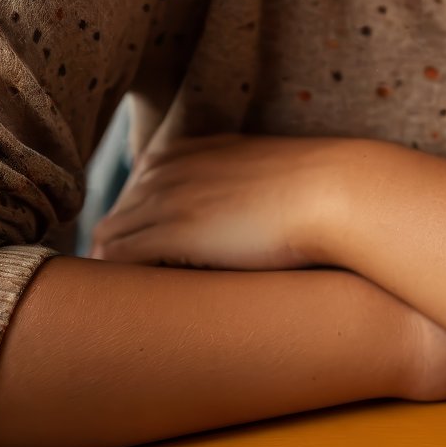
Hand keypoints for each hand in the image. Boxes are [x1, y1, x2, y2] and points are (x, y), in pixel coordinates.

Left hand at [87, 132, 347, 271]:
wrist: (335, 190)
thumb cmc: (316, 187)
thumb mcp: (268, 169)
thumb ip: (242, 179)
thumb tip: (251, 208)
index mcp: (198, 148)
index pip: (142, 177)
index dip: (139, 211)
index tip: (143, 241)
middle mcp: (176, 166)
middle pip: (121, 206)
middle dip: (117, 238)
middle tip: (125, 277)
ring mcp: (172, 197)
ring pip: (111, 233)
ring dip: (111, 262)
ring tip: (122, 297)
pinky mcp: (175, 232)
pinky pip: (120, 256)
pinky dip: (116, 276)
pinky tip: (128, 298)